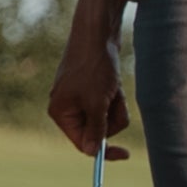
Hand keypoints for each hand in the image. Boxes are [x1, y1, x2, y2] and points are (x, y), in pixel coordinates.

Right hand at [47, 17, 131, 159]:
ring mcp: (80, 96)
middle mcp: (67, 106)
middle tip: (114, 99)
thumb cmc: (94, 67)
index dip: (103, 150)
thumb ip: (95, 130)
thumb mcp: (97, 103)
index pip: (82, 142)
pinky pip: (109, 103)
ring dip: (116, 106)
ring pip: (107, 116)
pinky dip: (116, 96)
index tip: (126, 154)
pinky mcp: (93, 87)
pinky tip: (115, 83)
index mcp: (61, 112)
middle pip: (97, 130)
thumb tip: (90, 152)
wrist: (99, 32)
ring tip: (115, 87)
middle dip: (111, 117)